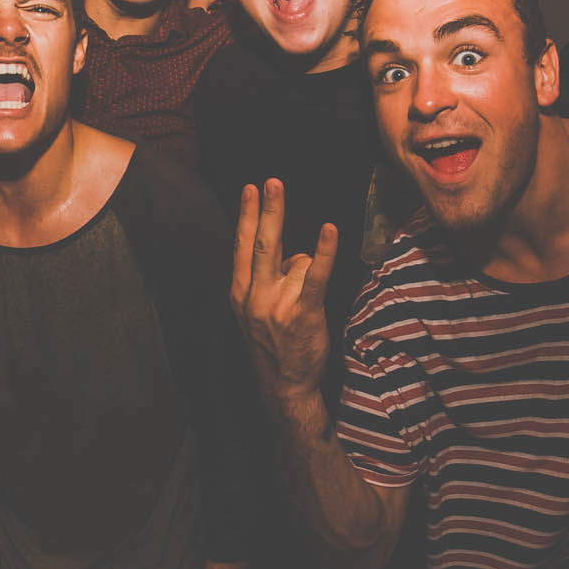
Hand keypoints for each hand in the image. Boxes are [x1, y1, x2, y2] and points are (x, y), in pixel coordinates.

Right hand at [230, 180, 338, 398]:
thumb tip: (295, 255)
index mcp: (240, 293)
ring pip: (295, 263)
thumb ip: (267, 279)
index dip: (246, 216)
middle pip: (262, 243)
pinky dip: (324, 251)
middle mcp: (254, 297)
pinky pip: (316, 275)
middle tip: (272, 182)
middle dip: (268, 210)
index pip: (241, 246)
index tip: (249, 189)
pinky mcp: (303, 313)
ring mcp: (277, 306)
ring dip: (306, 271)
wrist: (284, 386)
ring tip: (302, 300)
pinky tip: (329, 231)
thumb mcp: (254, 312)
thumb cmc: (273, 345)